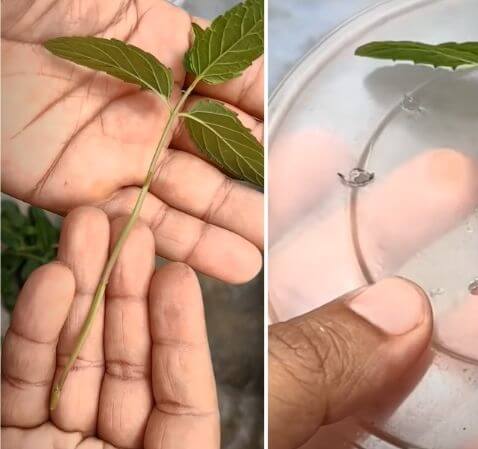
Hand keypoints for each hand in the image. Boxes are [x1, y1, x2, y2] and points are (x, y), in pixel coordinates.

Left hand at [1, 0, 263, 283]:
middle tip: (284, 226)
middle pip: (212, 163)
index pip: (231, 107)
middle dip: (249, 194)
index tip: (300, 167)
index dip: (263, 137)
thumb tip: (270, 82)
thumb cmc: (47, 4)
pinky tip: (224, 264)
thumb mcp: (137, 11)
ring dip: (221, 231)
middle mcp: (150, 116)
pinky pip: (135, 225)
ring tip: (259, 260)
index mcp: (168, 65)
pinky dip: (179, 246)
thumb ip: (209, 49)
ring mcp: (116, 157)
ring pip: (182, 202)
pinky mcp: (78, 192)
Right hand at [1, 207, 218, 448]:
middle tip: (129, 224)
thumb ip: (192, 411)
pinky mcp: (11, 437)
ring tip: (88, 226)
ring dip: (80, 288)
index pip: (182, 384)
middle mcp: (117, 442)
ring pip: (73, 353)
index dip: (181, 327)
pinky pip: (22, 378)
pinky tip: (51, 278)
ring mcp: (60, 439)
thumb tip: (239, 339)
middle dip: (125, 288)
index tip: (177, 270)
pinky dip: (33, 328)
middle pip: (125, 356)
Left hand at [268, 133, 477, 448]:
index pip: (249, 261)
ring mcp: (321, 433)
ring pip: (401, 379)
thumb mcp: (242, 417)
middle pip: (342, 298)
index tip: (326, 146)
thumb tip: (401, 307)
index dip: (284, 200)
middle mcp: (276, 385)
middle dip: (398, 236)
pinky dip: (473, 443)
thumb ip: (301, 363)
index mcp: (227, 355)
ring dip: (471, 339)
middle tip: (457, 176)